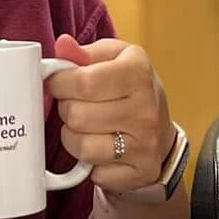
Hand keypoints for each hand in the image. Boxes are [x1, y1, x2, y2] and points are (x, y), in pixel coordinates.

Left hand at [48, 35, 173, 194]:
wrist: (160, 126)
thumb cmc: (130, 86)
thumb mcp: (112, 57)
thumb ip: (83, 52)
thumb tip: (62, 45)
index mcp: (137, 72)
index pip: (82, 82)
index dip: (59, 83)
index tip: (58, 82)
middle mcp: (145, 109)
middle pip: (77, 116)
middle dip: (66, 109)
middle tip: (75, 104)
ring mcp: (145, 144)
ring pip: (82, 147)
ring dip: (73, 137)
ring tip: (84, 126)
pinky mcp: (142, 172)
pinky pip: (95, 174)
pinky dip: (89, 164)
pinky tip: (99, 147)